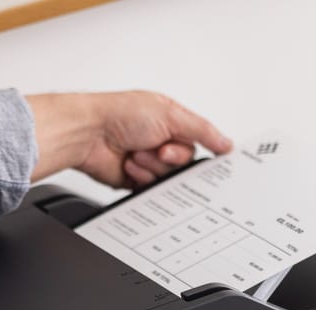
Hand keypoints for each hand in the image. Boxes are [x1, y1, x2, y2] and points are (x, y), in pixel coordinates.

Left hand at [27, 91, 231, 187]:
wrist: (89, 135)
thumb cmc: (119, 114)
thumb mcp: (171, 114)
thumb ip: (202, 130)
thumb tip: (226, 143)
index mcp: (171, 122)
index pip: (199, 141)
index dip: (203, 149)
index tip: (209, 156)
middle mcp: (160, 141)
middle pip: (185, 163)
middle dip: (172, 158)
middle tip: (160, 149)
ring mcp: (148, 161)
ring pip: (168, 178)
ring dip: (153, 166)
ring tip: (137, 153)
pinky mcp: (136, 179)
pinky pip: (151, 189)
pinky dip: (141, 178)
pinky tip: (130, 165)